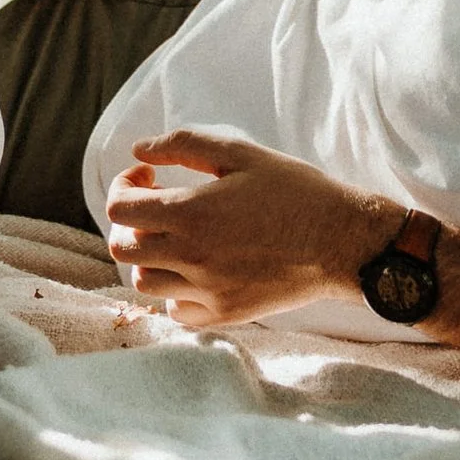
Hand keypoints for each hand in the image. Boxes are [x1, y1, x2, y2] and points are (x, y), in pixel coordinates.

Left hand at [103, 130, 387, 331]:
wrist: (340, 240)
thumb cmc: (294, 190)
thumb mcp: (240, 153)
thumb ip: (184, 145)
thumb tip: (138, 151)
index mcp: (191, 212)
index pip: (120, 209)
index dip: (125, 187)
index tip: (148, 178)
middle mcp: (191, 256)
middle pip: (124, 248)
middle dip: (131, 222)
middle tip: (157, 207)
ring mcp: (207, 291)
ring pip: (144, 282)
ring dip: (149, 257)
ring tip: (175, 238)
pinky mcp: (225, 314)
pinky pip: (176, 311)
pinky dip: (173, 292)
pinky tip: (194, 270)